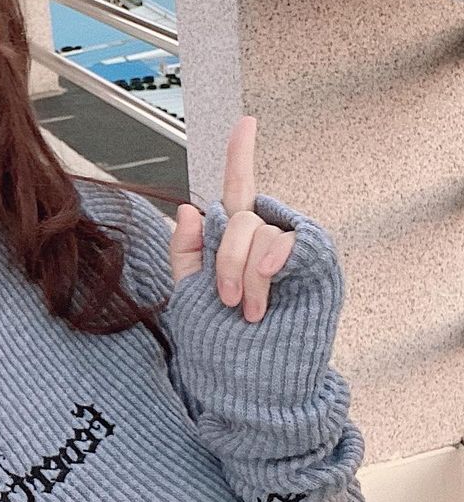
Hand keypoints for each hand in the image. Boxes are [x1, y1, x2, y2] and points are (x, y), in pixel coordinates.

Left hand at [169, 115, 296, 323]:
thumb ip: (186, 252)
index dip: (241, 155)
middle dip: (224, 260)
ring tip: (249, 310)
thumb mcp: (190, 294)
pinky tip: (270, 286)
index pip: (236, 191)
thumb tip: (188, 207)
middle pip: (239, 218)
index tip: (245, 121)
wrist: (255, 381)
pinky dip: (273, 263)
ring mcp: (292, 251)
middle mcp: (266, 238)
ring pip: (259, 232)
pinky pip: (289, 242)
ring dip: (246, 274)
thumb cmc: (221, 342)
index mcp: (236, 240)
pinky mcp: (316, 263)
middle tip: (226, 299)